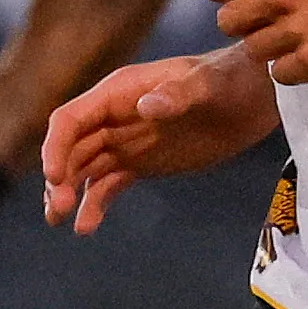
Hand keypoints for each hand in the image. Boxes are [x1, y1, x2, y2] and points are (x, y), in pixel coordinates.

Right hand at [41, 49, 274, 227]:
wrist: (254, 98)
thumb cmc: (229, 81)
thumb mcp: (206, 85)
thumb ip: (177, 94)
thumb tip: (146, 108)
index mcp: (118, 93)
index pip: (70, 119)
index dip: (55, 147)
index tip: (53, 178)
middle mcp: (113, 117)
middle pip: (71, 149)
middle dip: (58, 178)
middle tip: (56, 210)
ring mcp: (125, 142)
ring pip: (82, 170)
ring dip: (68, 194)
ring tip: (60, 221)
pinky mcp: (141, 164)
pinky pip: (108, 185)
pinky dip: (94, 205)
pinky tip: (85, 227)